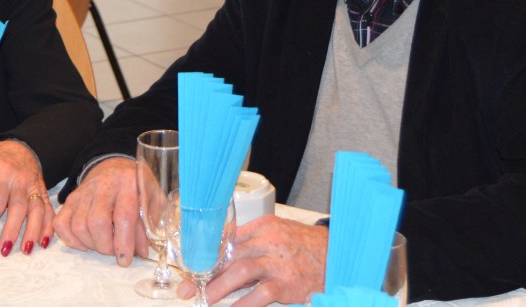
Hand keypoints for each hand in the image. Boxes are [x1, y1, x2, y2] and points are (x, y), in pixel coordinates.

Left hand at [0, 139, 51, 256]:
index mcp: (2, 173)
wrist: (20, 146)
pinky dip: (48, 226)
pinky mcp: (43, 192)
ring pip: (37, 210)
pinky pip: (48, 210)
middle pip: (19, 207)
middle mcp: (21, 181)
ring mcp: (35, 187)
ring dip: (33, 231)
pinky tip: (44, 242)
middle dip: (13, 230)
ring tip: (27, 250)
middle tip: (5, 249)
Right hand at [51, 155, 145, 265]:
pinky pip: (61, 223)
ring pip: (78, 226)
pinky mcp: (70, 199)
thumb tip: (140, 253)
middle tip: (114, 251)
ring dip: (90, 244)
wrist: (114, 168)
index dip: (124, 243)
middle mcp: (103, 185)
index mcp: (128, 183)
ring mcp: (83, 191)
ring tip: (103, 244)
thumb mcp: (150, 201)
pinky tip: (85, 241)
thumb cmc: (136, 188)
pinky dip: (71, 239)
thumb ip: (146, 226)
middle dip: (105, 246)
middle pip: (96, 222)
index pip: (123, 216)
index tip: (125, 259)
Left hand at [186, 215, 326, 306]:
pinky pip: (260, 295)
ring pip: (240, 272)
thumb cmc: (304, 247)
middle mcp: (267, 242)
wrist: (338, 255)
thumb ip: (252, 244)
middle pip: (229, 256)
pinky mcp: (287, 284)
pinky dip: (243, 305)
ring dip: (217, 288)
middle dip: (204, 272)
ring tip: (203, 299)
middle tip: (187, 287)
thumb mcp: (278, 235)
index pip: (226, 239)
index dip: (205, 255)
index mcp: (262, 227)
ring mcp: (277, 263)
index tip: (189, 267)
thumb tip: (222, 261)